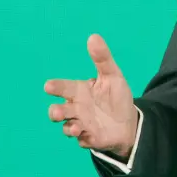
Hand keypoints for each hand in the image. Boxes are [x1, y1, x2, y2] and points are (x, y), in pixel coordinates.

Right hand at [45, 34, 137, 158]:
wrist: (128, 121)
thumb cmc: (115, 97)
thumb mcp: (113, 75)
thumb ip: (102, 58)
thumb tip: (93, 36)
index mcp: (79, 91)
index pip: (63, 88)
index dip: (56, 87)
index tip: (48, 86)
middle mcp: (76, 108)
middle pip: (58, 111)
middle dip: (55, 112)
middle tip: (57, 112)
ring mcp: (81, 124)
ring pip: (67, 128)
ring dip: (69, 128)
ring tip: (76, 127)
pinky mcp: (89, 138)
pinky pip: (83, 141)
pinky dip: (84, 139)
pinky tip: (89, 136)